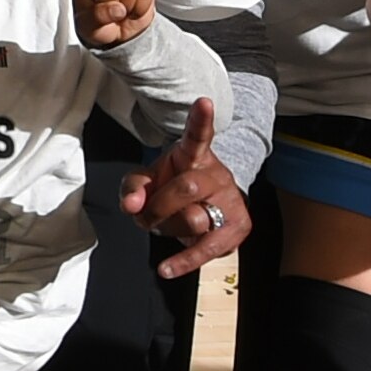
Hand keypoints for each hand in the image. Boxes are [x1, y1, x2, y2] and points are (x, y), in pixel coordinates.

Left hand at [67, 0, 152, 46]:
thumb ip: (98, 18)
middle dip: (111, 3)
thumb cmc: (98, 26)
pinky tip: (133, 9)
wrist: (119, 33)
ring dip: (127, 8)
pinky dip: (140, 8)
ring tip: (121, 12)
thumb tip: (117, 9)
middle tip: (110, 12)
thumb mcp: (90, 28)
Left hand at [120, 100, 247, 271]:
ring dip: (170, 229)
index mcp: (193, 156)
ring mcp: (230, 200)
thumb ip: (133, 188)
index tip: (203, 101)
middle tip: (147, 216)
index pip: (198, 136)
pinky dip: (184, 261)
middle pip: (185, 189)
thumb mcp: (146, 182)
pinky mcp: (238, 226)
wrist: (203, 209)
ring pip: (195, 220)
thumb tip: (132, 206)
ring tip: (168, 226)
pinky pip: (207, 249)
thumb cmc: (171, 189)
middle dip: (158, 207)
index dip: (200, 120)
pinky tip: (167, 268)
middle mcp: (216, 174)